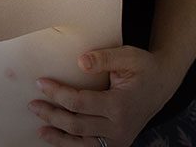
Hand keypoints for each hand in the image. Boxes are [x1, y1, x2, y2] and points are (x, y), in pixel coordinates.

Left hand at [29, 46, 172, 146]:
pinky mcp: (117, 144)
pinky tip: (57, 139)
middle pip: (77, 125)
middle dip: (52, 115)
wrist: (162, 84)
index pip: (80, 103)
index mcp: (120, 105)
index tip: (40, 83)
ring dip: (59, 137)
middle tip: (33, 104)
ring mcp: (119, 140)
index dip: (58, 93)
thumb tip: (80, 61)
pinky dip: (72, 145)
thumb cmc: (143, 68)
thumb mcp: (128, 56)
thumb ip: (104, 58)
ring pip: (82, 144)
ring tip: (40, 128)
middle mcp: (119, 127)